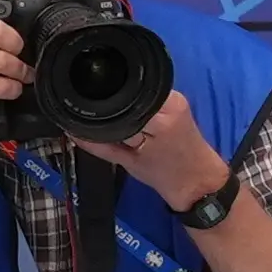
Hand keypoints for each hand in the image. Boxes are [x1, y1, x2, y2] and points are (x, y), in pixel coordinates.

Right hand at [96, 88, 233, 207]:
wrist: (199, 180)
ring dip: (124, 101)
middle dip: (113, 105)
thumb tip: (73, 131)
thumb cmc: (164, 175)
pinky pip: (149, 92)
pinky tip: (129, 108)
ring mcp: (176, 97)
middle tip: (98, 115)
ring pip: (137, 91)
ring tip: (113, 113)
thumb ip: (100, 145)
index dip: (104, 111)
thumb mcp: (127, 163)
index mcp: (157, 119)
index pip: (121, 107)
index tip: (89, 115)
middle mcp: (168, 103)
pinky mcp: (179, 97)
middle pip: (128, 95)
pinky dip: (136, 100)